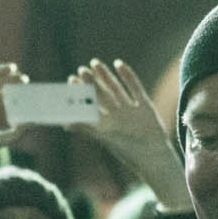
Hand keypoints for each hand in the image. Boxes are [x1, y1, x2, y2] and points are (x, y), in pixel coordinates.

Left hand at [69, 59, 191, 212]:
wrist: (153, 155)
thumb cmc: (127, 149)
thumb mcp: (104, 137)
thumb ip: (86, 128)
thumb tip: (64, 124)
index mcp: (106, 124)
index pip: (91, 105)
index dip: (82, 92)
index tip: (72, 79)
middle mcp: (117, 116)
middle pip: (102, 95)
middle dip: (92, 82)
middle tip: (81, 69)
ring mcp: (131, 110)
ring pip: (116, 89)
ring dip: (106, 76)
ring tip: (95, 63)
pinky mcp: (145, 105)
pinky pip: (135, 87)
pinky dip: (128, 75)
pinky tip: (118, 63)